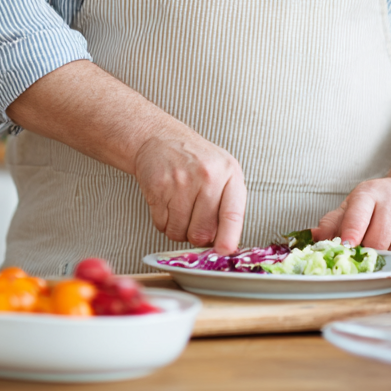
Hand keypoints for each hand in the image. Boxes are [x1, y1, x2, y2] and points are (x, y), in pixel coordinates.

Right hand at [133, 129, 246, 253]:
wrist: (162, 139)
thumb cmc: (197, 160)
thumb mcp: (223, 172)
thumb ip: (228, 205)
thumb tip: (226, 245)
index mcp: (229, 173)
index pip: (232, 213)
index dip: (228, 237)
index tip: (224, 251)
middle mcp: (207, 176)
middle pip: (202, 231)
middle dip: (197, 235)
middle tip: (195, 221)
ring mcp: (181, 181)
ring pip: (179, 232)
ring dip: (178, 229)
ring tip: (180, 208)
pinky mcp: (158, 186)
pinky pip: (161, 225)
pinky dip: (163, 222)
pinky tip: (167, 202)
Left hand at [310, 177, 390, 253]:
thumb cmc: (378, 204)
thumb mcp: (353, 206)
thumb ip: (332, 222)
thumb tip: (313, 236)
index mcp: (370, 193)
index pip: (359, 213)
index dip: (352, 232)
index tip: (345, 246)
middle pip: (377, 240)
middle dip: (367, 254)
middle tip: (361, 258)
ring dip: (385, 260)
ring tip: (382, 249)